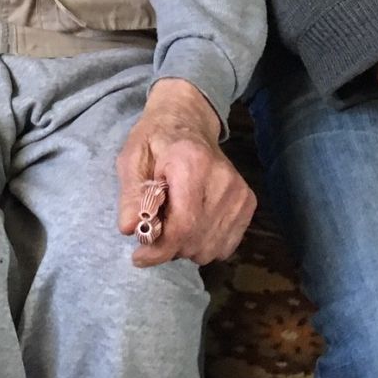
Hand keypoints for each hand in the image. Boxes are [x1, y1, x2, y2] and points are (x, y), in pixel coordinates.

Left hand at [114, 78, 255, 266]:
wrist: (188, 121)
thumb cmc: (155, 140)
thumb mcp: (132, 159)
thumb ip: (131, 194)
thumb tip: (130, 229)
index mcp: (192, 163)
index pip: (182, 225)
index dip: (159, 249)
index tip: (139, 256)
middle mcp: (223, 180)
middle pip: (195, 241)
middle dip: (168, 246)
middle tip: (154, 227)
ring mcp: (240, 192)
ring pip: (210, 249)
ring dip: (185, 247)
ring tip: (173, 220)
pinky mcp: (248, 202)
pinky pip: (224, 246)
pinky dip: (204, 244)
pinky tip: (192, 222)